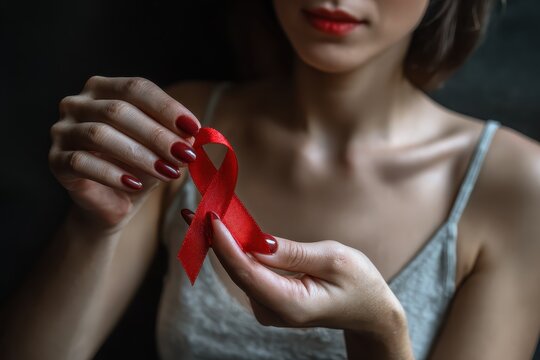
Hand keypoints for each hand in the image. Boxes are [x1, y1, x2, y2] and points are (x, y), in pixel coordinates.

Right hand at [49, 76, 199, 231]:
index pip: (137, 88)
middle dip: (157, 135)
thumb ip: (173, 138)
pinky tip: (134, 185)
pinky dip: (112, 174)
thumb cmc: (139, 166)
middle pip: (119, 111)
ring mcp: (62, 130)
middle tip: (185, 155)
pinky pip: (82, 162)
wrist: (113, 202)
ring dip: (140, 155)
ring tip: (168, 173)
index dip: (167, 107)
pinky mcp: (55, 160)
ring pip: (100, 134)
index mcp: (105, 89)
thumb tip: (191, 136)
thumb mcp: (161, 150)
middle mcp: (78, 103)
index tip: (194, 128)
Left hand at [181, 210, 407, 335]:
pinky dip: (237, 250)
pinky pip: (247, 271)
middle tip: (193, 209)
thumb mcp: (334, 259)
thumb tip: (258, 242)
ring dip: (223, 242)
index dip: (225, 243)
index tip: (209, 216)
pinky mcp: (269, 300)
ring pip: (239, 270)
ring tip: (206, 211)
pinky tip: (226, 230)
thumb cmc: (360, 283)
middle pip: (236, 271)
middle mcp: (272, 311)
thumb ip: (293, 252)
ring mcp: (268, 308)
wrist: (369, 313)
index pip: (246, 272)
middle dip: (214, 238)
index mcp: (290, 304)